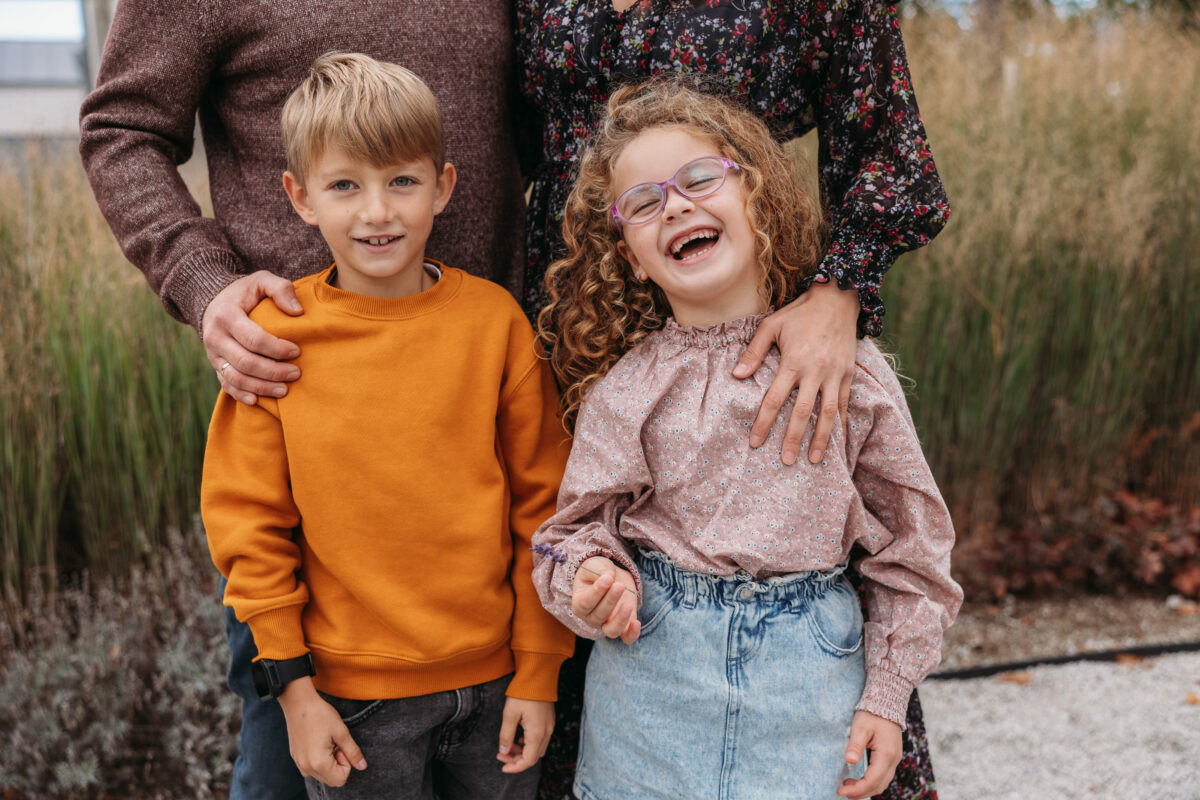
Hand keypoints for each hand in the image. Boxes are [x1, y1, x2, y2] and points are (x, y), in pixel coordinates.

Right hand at [201, 271, 303, 404]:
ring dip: (261, 387)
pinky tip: (258, 400)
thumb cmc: (244, 292)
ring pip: (235, 378)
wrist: (213, 301)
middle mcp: (215, 337)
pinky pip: (226, 385)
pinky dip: (241, 395)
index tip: (297, 351)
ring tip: (285, 390)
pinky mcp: (214, 366)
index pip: (253, 338)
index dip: (277, 348)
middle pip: (245, 362)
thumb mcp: (261, 280)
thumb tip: (298, 312)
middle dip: (273, 371)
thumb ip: (280, 289)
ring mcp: (212, 354)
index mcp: (226, 315)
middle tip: (297, 373)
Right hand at [277, 677, 367, 786]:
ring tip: (327, 742)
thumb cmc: (321, 715)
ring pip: (322, 775)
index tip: (341, 746)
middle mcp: (306, 768)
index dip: (346, 763)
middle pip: (331, 779)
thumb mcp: (342, 732)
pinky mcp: (296, 758)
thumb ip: (353, 752)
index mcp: (319, 764)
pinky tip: (318, 742)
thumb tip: (362, 766)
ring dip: (329, 762)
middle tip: (335, 743)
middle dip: (338, 764)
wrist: (298, 703)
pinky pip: (312, 768)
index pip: (341, 779)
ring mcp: (299, 764)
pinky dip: (320, 760)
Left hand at [497, 698, 554, 773]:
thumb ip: (506, 735)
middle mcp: (546, 733)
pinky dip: (529, 743)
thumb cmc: (523, 693)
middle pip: (533, 756)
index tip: (503, 767)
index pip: (528, 761)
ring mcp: (549, 726)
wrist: (538, 675)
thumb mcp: (509, 714)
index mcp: (537, 734)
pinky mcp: (549, 721)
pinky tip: (518, 737)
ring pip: (537, 749)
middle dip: (517, 760)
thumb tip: (503, 751)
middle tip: (501, 755)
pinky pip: (540, 739)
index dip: (515, 767)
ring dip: (523, 752)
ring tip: (507, 746)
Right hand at [571, 557, 639, 642]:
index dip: (597, 592)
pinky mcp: (623, 625)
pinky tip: (637, 623)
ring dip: (620, 620)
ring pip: (611, 631)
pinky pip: (626, 637)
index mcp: (579, 603)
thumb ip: (600, 570)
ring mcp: (607, 624)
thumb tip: (609, 576)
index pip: (585, 603)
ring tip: (628, 605)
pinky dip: (632, 634)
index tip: (608, 578)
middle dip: (610, 600)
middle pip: (599, 616)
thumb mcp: (595, 565)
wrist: (610, 577)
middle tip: (619, 585)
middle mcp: (591, 617)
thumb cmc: (597, 572)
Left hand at [733, 282, 858, 464]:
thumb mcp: (771, 325)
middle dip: (794, 439)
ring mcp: (834, 374)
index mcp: (793, 361)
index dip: (764, 422)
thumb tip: (736, 376)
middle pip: (802, 412)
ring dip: (821, 438)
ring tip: (814, 460)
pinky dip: (841, 424)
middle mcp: (815, 371)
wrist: (838, 298)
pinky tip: (838, 441)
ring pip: (828, 413)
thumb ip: (753, 352)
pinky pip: (845, 404)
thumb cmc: (800, 313)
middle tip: (786, 461)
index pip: (775, 399)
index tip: (756, 442)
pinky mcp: (848, 374)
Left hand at [836, 710, 902, 798]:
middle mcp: (893, 760)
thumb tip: (849, 761)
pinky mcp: (892, 757)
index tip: (841, 791)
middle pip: (878, 785)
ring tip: (848, 786)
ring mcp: (894, 759)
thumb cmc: (872, 714)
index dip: (857, 789)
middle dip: (861, 792)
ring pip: (882, 783)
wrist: (886, 703)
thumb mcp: (860, 727)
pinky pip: (883, 776)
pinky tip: (859, 778)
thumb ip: (855, 745)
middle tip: (842, 791)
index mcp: (886, 754)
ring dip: (866, 788)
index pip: (872, 780)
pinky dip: (871, 782)